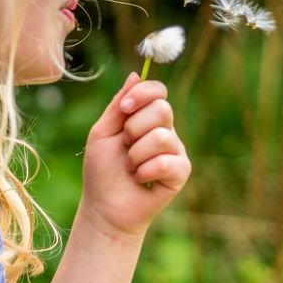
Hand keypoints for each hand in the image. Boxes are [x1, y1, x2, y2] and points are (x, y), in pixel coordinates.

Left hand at [79, 73, 191, 238]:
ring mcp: (175, 150)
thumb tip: (136, 74)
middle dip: (133, 129)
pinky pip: (167, 161)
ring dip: (136, 155)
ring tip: (130, 167)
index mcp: (146, 117)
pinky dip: (146, 171)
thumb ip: (117, 105)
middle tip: (124, 146)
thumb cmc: (102, 171)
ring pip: (162, 136)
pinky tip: (141, 180)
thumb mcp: (102, 132)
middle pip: (162, 109)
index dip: (143, 94)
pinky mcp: (181, 171)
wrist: (104, 207)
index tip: (124, 108)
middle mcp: (165, 130)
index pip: (158, 91)